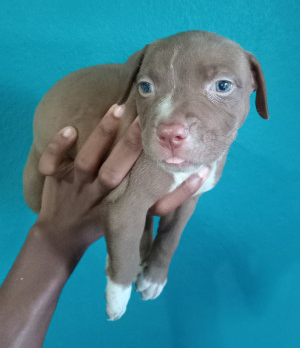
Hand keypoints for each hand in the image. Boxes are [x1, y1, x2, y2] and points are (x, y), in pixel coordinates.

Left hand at [36, 103, 208, 256]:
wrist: (60, 237)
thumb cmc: (103, 221)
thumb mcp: (131, 219)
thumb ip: (157, 202)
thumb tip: (196, 175)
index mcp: (120, 208)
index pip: (155, 205)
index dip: (180, 191)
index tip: (200, 169)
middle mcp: (98, 195)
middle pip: (115, 172)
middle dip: (131, 146)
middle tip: (146, 119)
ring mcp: (73, 186)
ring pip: (86, 162)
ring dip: (102, 136)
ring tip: (118, 109)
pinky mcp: (53, 178)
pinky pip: (50, 162)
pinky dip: (58, 146)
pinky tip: (70, 129)